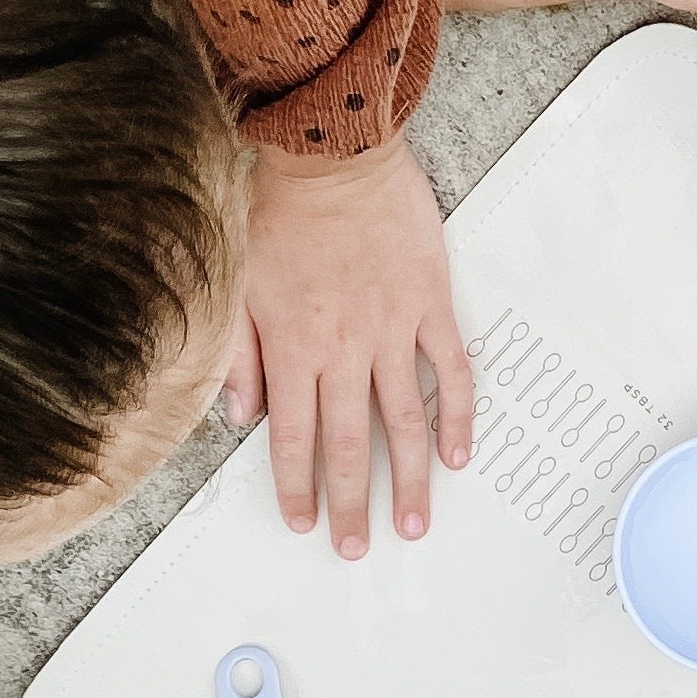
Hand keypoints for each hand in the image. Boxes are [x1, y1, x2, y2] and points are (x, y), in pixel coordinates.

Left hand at [227, 135, 472, 556]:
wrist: (332, 150)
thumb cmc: (279, 207)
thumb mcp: (238, 282)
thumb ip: (240, 355)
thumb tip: (241, 416)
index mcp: (293, 346)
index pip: (292, 437)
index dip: (296, 487)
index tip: (303, 524)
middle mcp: (344, 347)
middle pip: (346, 443)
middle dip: (352, 503)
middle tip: (359, 547)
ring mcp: (393, 329)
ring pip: (402, 420)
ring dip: (408, 478)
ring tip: (414, 522)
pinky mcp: (430, 304)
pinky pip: (451, 370)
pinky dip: (457, 415)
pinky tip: (458, 453)